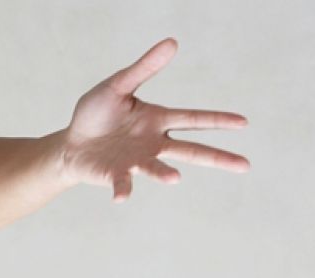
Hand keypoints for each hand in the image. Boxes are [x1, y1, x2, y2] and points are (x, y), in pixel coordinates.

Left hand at [60, 38, 250, 202]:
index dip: (218, 120)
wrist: (70, 143)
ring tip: (174, 178)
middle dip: (217, 157)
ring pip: (157, 168)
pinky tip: (121, 197)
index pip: (194, 119)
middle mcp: (153, 143)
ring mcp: (136, 161)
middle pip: (191, 150)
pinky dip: (123, 189)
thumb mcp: (117, 86)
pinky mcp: (116, 174)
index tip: (243, 122)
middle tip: (244, 165)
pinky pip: (122, 183)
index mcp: (157, 120)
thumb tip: (171, 42)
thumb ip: (143, 68)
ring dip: (164, 173)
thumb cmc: (96, 115)